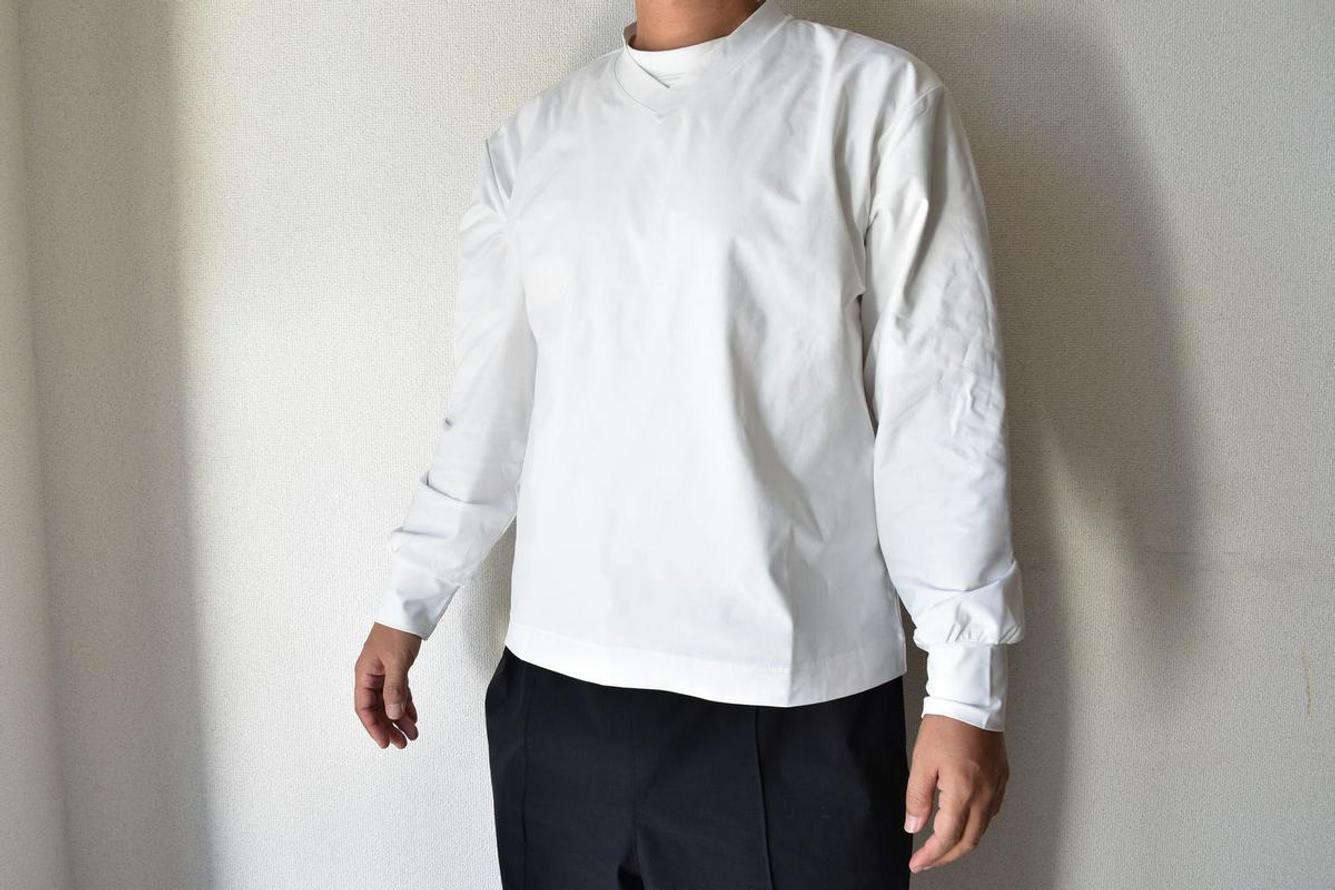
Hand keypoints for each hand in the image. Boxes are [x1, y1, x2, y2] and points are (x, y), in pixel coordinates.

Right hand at [354, 622, 422, 748]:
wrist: (410, 608)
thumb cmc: (397, 629)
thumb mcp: (396, 662)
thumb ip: (394, 689)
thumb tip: (393, 715)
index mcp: (364, 674)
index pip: (365, 708)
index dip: (374, 727)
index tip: (385, 742)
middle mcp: (371, 675)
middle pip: (377, 708)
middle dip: (389, 727)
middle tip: (403, 742)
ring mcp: (384, 671)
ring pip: (389, 702)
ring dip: (400, 718)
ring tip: (412, 733)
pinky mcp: (396, 668)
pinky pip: (398, 692)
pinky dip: (405, 704)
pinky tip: (413, 716)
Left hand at [903, 714, 1008, 872]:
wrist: (971, 700)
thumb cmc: (947, 725)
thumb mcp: (922, 762)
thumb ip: (917, 798)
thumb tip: (914, 826)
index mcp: (963, 792)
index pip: (947, 838)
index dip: (931, 855)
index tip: (917, 862)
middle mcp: (985, 795)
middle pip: (969, 841)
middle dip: (947, 856)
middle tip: (927, 859)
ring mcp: (996, 787)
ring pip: (982, 829)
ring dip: (962, 842)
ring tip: (941, 844)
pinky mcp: (1001, 779)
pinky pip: (991, 812)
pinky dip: (975, 824)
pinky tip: (962, 820)